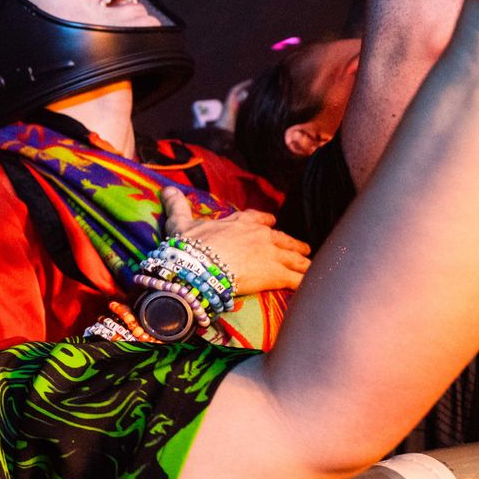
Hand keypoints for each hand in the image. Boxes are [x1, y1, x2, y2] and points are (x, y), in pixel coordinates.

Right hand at [163, 186, 309, 294]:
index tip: (272, 223)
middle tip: (302, 249)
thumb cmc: (189, 245)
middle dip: (294, 245)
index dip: (267, 222)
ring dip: (304, 263)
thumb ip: (177, 205)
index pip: (260, 219)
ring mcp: (271, 255)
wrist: (198, 267)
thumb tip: (166, 190)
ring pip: (295, 258)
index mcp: (241, 222)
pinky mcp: (276, 275)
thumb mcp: (180, 222)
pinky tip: (312, 289)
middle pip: (284, 239)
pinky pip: (297, 280)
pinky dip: (305, 284)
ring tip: (311, 268)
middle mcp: (261, 235)